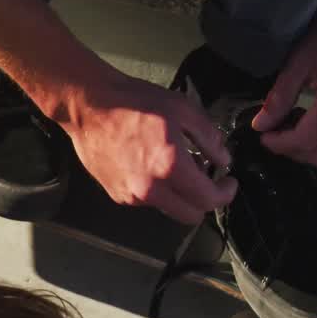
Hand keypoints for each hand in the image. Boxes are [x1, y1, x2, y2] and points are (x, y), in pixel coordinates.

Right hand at [63, 74, 236, 223]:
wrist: (88, 107)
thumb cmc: (134, 102)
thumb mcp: (182, 109)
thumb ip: (209, 138)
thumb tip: (223, 159)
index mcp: (171, 167)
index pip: (209, 199)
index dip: (225, 193)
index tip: (228, 182)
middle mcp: (151, 189)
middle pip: (191, 216)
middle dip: (205, 201)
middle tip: (207, 180)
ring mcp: (131, 195)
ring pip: (168, 209)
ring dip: (179, 195)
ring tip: (175, 168)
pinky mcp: (116, 194)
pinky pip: (146, 201)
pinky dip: (157, 190)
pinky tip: (150, 166)